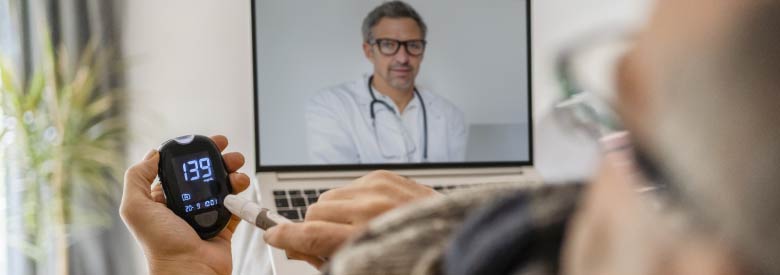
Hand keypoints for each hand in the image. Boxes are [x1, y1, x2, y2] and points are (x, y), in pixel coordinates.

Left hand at [120, 135, 249, 274]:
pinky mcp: (223, 224)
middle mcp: (184, 204)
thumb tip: (152, 154)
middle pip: (205, 173)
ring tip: (237, 172)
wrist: (190, 270)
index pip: (179, 168)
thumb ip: (137, 177)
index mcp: (162, 198)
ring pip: (222, 185)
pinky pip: (236, 204)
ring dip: (233, 174)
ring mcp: (205, 214)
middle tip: (229, 154)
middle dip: (219, 160)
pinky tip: (240, 188)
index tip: (207, 143)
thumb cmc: (161, 246)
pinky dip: (241, 195)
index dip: (194, 153)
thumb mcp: (136, 208)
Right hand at [263, 170, 439, 267]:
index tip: (273, 236)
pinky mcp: (386, 176)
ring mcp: (380, 188)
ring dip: (331, 213)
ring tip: (351, 228)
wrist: (454, 234)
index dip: (285, 236)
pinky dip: (350, 200)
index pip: (310, 233)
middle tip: (326, 243)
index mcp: (366, 236)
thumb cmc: (409, 253)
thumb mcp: (365, 265)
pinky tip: (366, 214)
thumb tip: (296, 245)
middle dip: (313, 228)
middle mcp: (372, 208)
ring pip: (329, 197)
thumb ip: (326, 257)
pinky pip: (348, 186)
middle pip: (314, 212)